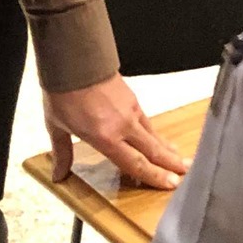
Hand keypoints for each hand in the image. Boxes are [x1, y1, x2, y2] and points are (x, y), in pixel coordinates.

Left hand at [43, 74, 187, 189]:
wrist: (73, 59)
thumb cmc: (63, 92)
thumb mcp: (56, 125)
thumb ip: (62, 152)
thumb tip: (58, 175)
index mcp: (106, 137)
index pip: (135, 163)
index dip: (154, 176)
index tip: (171, 184)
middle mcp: (123, 126)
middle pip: (153, 150)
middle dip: (171, 164)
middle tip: (186, 173)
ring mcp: (130, 110)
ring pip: (153, 134)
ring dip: (166, 148)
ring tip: (178, 158)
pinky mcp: (131, 97)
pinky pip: (146, 120)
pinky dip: (154, 132)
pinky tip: (156, 137)